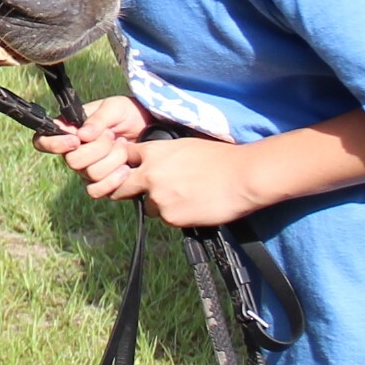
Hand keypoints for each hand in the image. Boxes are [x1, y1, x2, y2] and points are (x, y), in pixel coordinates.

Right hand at [34, 97, 151, 199]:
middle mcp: (74, 152)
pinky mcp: (103, 185)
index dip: (54, 144)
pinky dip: (114, 181)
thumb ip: (97, 119)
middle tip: (112, 135)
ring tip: (124, 147)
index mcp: (69, 131)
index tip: (76, 140)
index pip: (43, 141)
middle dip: (98, 149)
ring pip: (90, 175)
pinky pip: (98, 191)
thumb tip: (82, 136)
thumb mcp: (113, 107)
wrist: (150, 129)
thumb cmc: (127, 113)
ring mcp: (87, 170)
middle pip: (72, 161)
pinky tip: (126, 168)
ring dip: (112, 160)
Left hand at [111, 136, 262, 227]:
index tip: (130, 170)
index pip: (125, 158)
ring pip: (149, 206)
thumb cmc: (219, 158)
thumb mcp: (183, 145)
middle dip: (128, 190)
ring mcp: (158, 198)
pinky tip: (194, 207)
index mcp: (152, 152)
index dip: (128, 165)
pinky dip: (177, 216)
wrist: (241, 177)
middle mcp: (149, 175)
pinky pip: (167, 219)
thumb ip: (162, 155)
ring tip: (185, 198)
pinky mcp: (171, 217)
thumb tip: (154, 162)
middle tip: (138, 194)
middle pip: (122, 188)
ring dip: (160, 205)